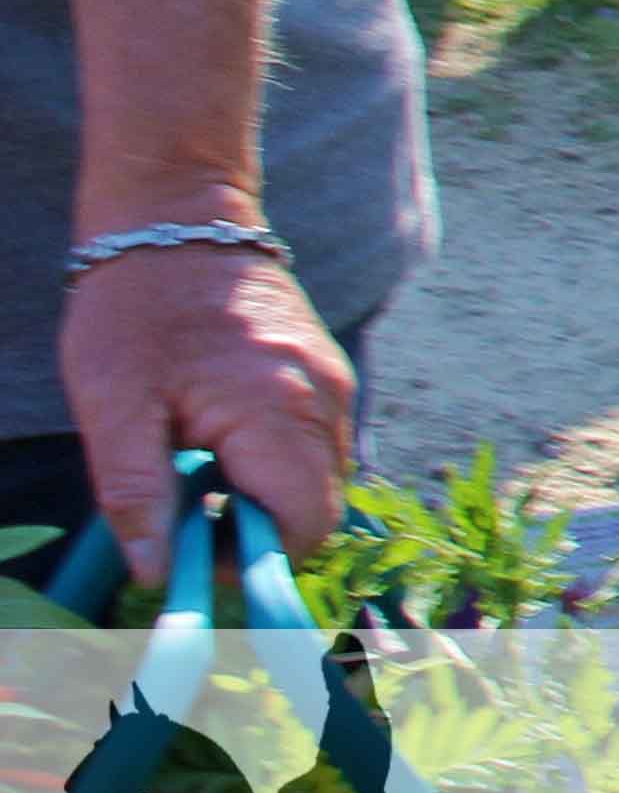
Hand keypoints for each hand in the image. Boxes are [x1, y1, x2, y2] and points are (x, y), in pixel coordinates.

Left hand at [60, 234, 355, 566]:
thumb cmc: (134, 308)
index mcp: (275, 411)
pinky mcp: (327, 374)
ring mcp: (334, 384)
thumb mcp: (110, 407)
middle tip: (189, 514)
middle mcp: (325, 400)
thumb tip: (155, 573)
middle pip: (319, 508)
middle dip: (258, 532)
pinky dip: (277, 466)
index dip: (253, 560)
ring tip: (200, 471)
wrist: (176, 219)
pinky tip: (223, 443)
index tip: (194, 553)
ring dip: (267, 499)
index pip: (301, 524)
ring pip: (322, 480)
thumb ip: (136, 493)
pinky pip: (318, 446)